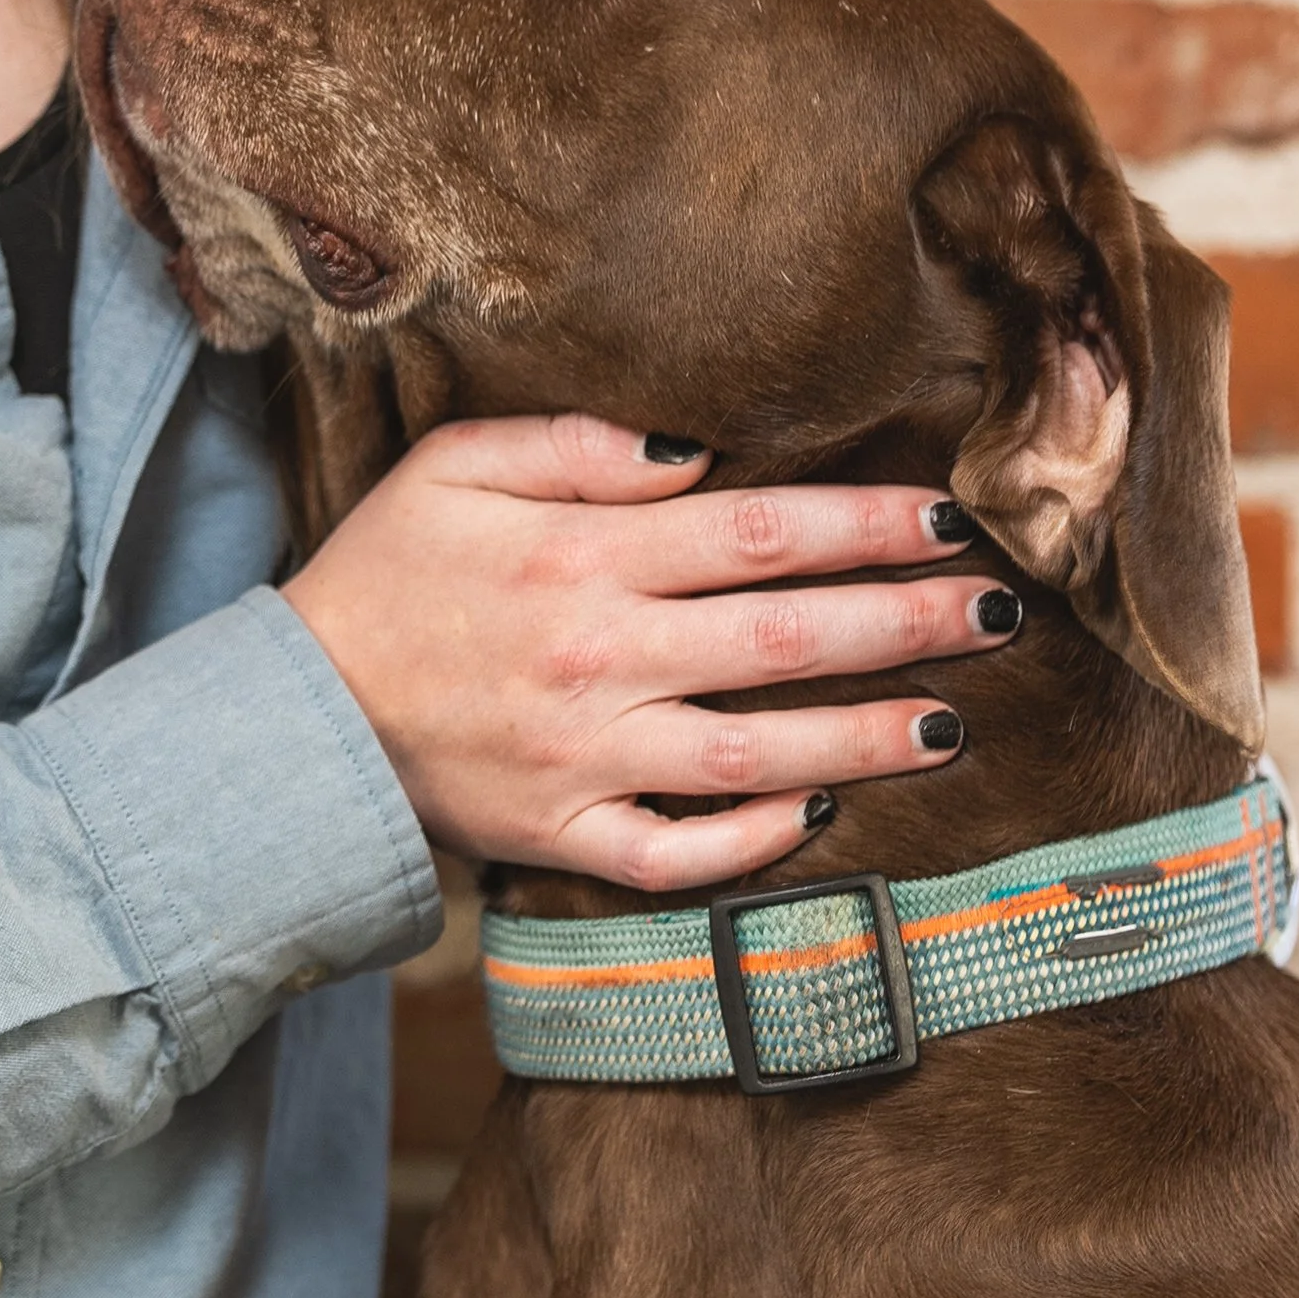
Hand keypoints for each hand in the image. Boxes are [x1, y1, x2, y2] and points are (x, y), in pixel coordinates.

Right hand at [279, 410, 1014, 889]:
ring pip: (756, 754)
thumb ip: (576, 444)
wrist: (294, 713)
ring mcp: (586, 757)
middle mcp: (598, 657)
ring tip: (953, 721)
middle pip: (783, 636)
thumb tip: (694, 450)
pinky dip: (750, 841)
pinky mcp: (563, 837)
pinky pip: (676, 853)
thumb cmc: (383, 572)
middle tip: (1003, 610)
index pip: (756, 531)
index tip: (947, 517)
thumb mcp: (456, 467)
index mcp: (580, 555)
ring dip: (863, 737)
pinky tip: (820, 816)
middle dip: (906, 620)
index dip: (862, 524)